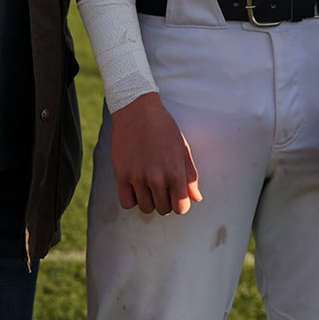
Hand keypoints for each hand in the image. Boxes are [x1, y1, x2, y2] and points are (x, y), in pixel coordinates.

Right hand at [107, 94, 202, 214]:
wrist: (137, 110)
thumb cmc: (163, 127)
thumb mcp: (182, 148)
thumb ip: (190, 176)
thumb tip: (196, 198)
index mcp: (175, 171)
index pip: (181, 207)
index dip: (180, 204)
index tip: (176, 196)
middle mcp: (157, 177)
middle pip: (164, 209)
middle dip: (165, 202)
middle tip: (162, 187)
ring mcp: (138, 177)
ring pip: (146, 208)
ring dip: (149, 201)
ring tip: (149, 187)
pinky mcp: (121, 174)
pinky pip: (126, 202)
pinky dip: (132, 199)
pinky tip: (136, 188)